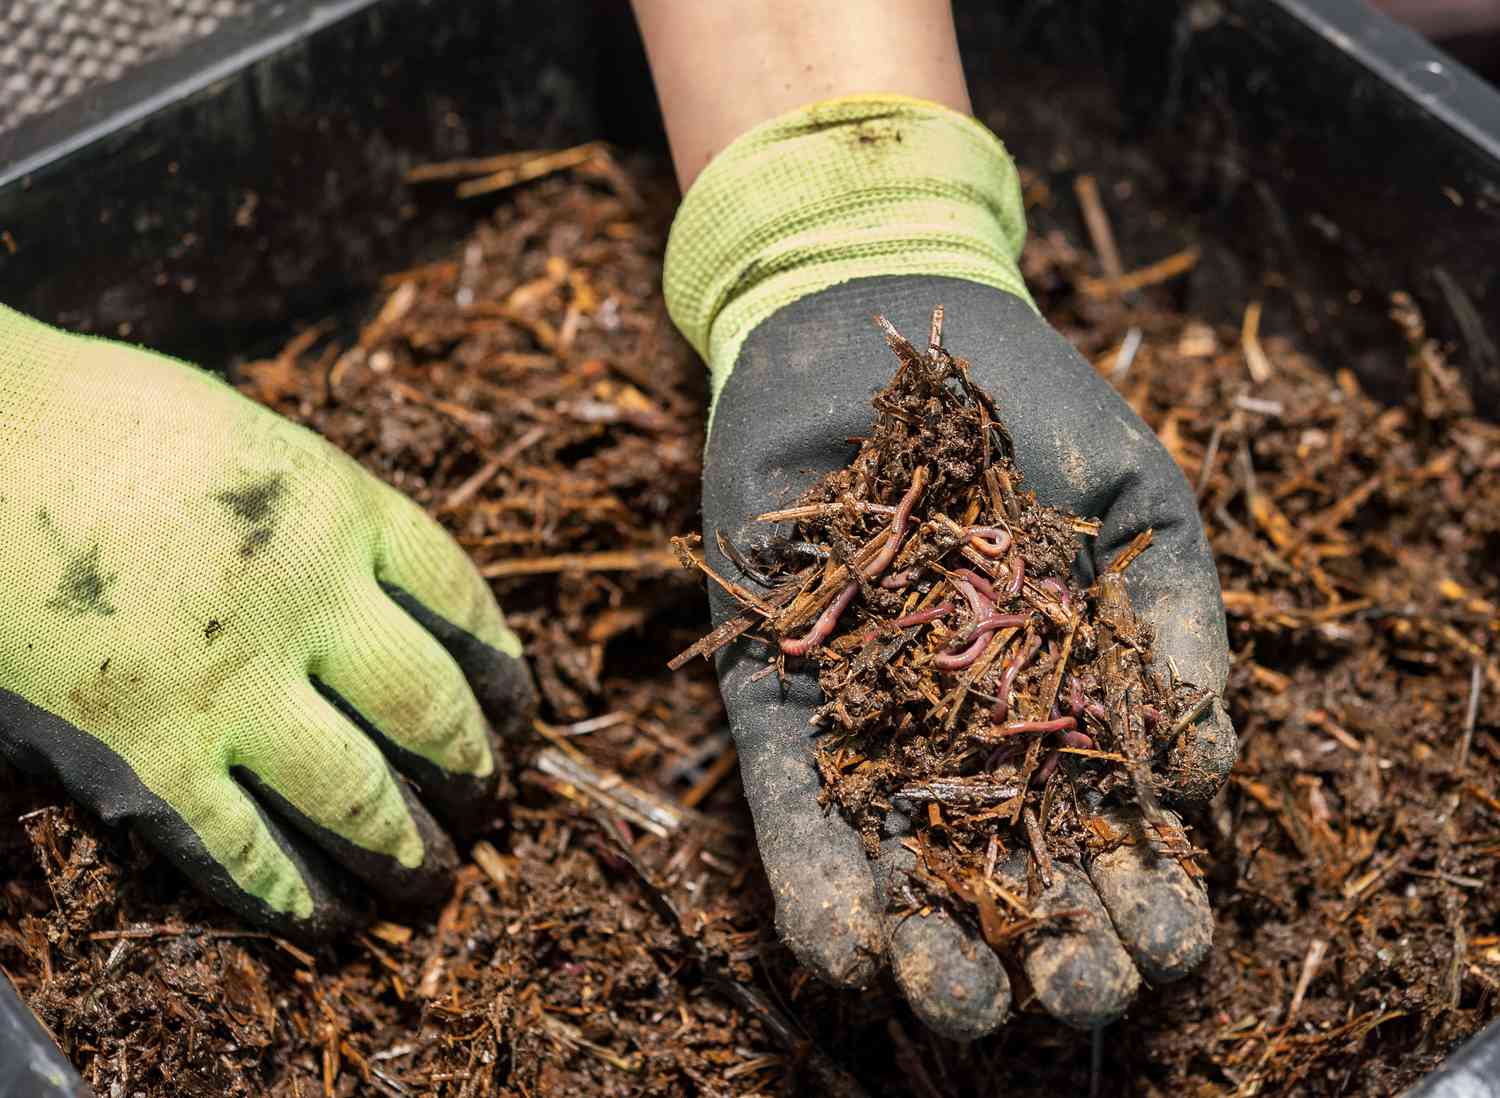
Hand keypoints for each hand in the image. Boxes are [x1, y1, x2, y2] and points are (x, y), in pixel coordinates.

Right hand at [0, 305, 534, 938]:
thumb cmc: (99, 423)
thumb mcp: (250, 442)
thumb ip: (322, 518)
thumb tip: (375, 592)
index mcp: (342, 510)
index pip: (461, 604)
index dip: (501, 671)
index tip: (516, 709)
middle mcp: (309, 602)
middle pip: (429, 707)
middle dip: (470, 769)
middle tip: (486, 802)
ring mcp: (231, 685)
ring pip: (357, 794)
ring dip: (402, 847)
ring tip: (427, 875)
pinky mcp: (146, 755)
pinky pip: (240, 848)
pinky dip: (289, 892)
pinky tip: (320, 918)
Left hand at [664, 99, 1234, 1037]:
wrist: (879, 327)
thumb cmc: (1027, 410)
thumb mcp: (1136, 501)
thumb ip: (1179, 619)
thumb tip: (1212, 768)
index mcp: (1069, 706)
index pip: (1116, 833)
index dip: (1148, 897)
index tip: (1172, 938)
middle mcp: (969, 737)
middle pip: (1014, 877)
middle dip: (1053, 948)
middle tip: (1078, 986)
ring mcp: (870, 725)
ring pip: (903, 869)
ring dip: (933, 950)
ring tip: (962, 996)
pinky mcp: (775, 701)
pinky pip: (791, 809)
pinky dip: (814, 880)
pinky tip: (846, 946)